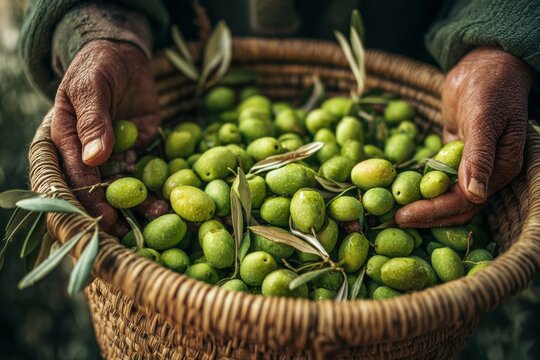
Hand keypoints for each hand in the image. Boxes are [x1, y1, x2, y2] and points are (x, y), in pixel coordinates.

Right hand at [51, 40, 160, 234]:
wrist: (124, 55)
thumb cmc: (97, 66)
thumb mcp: (90, 86)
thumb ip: (92, 120)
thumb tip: (95, 158)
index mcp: (66, 140)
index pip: (75, 174)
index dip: (88, 197)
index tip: (104, 218)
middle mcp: (89, 154)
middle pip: (98, 189)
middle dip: (114, 212)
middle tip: (129, 233)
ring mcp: (115, 154)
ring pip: (126, 186)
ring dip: (141, 204)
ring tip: (161, 217)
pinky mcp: (139, 150)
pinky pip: (148, 173)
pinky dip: (158, 188)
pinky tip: (170, 201)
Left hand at [396, 46, 533, 227]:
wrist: (485, 64)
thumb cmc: (491, 88)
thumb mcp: (485, 119)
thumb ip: (480, 156)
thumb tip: (475, 194)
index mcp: (500, 169)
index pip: (464, 201)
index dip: (434, 211)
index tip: (403, 216)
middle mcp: (486, 173)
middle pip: (453, 205)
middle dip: (423, 215)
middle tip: (391, 219)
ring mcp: (468, 165)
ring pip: (443, 195)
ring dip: (420, 205)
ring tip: (392, 211)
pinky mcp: (452, 155)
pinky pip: (435, 177)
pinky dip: (419, 186)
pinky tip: (397, 190)